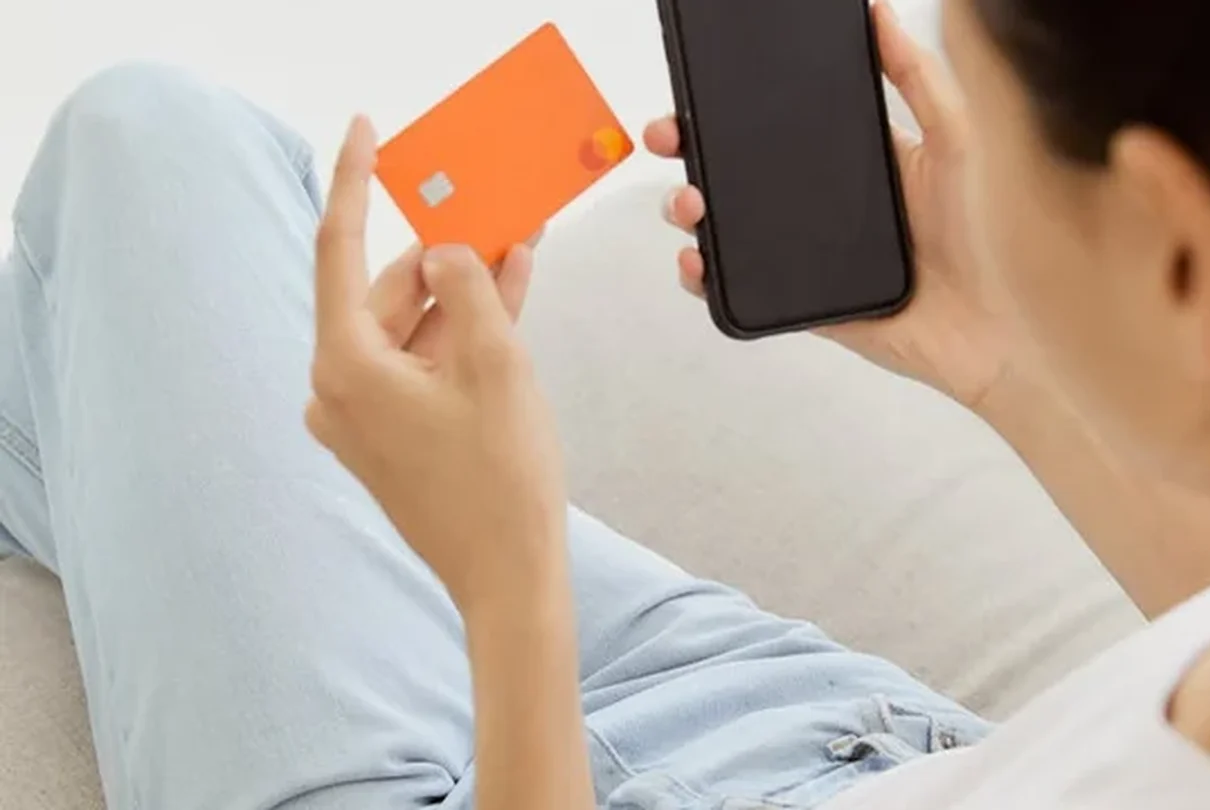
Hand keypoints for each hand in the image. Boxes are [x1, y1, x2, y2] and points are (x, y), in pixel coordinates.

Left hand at [305, 116, 565, 612]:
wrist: (508, 577)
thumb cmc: (501, 480)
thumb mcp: (497, 363)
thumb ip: (470, 287)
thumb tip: (445, 249)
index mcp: (346, 367)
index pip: (341, 249)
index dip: (355, 181)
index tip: (364, 129)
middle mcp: (338, 390)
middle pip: (389, 292)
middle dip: (445, 253)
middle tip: (491, 210)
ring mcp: (362, 417)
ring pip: (412, 328)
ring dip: (462, 293)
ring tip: (517, 251)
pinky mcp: (389, 436)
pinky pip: (421, 364)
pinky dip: (459, 335)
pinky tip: (506, 298)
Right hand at [644, 0, 1019, 409]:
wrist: (985, 331)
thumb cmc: (980, 234)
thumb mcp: (955, 140)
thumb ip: (918, 77)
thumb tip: (881, 13)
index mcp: (852, 157)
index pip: (777, 119)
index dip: (731, 101)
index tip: (700, 82)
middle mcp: (819, 202)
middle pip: (733, 166)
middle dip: (687, 146)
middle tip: (669, 136)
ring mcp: (802, 253)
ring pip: (723, 222)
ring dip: (689, 208)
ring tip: (690, 203)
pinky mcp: (797, 301)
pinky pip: (734, 286)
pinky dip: (704, 274)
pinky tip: (697, 260)